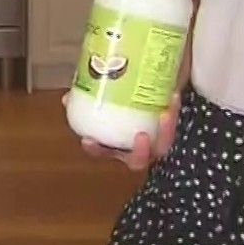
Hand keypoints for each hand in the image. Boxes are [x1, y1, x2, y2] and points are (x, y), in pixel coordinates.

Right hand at [62, 89, 179, 172]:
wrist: (158, 84)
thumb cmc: (128, 95)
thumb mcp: (110, 95)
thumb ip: (90, 96)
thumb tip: (67, 98)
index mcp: (117, 142)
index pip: (102, 152)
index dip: (96, 150)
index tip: (88, 140)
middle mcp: (136, 148)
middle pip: (137, 160)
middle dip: (139, 153)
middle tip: (141, 136)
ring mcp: (157, 143)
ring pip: (162, 147)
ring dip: (165, 133)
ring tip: (164, 114)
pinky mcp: (172, 131)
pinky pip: (175, 128)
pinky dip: (175, 114)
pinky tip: (173, 97)